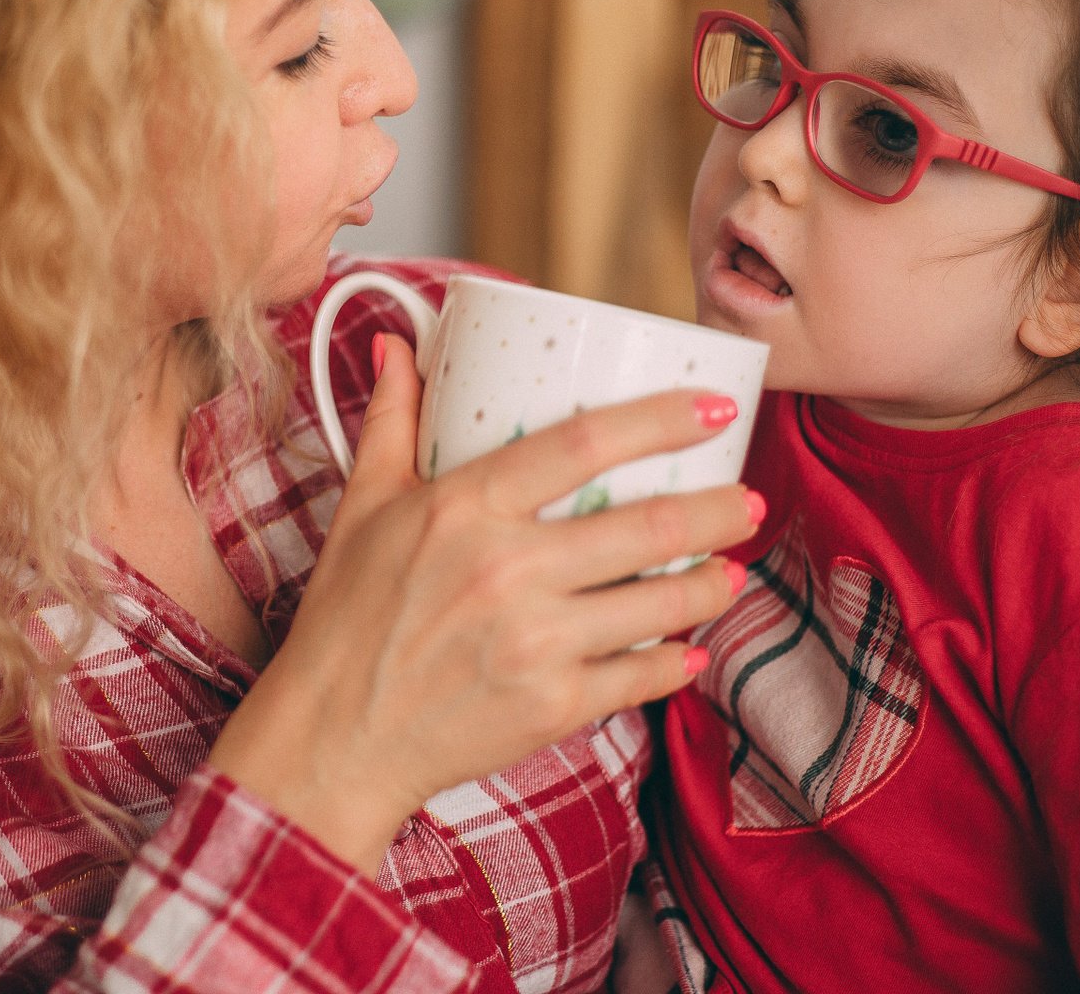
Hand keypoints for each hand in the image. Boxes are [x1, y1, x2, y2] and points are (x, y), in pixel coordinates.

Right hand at [207, 336, 756, 872]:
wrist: (332, 736)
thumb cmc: (345, 619)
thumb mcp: (361, 507)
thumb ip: (390, 420)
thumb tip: (398, 344)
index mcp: (463, 508)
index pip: (583, 443)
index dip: (660, 419)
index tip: (713, 407)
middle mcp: (507, 570)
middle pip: (647, 525)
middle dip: (719, 508)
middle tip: (747, 498)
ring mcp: (535, 642)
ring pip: (661, 602)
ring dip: (714, 583)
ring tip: (730, 570)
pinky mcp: (552, 704)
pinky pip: (642, 674)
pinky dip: (678, 660)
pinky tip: (690, 647)